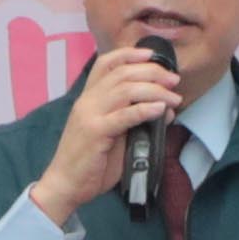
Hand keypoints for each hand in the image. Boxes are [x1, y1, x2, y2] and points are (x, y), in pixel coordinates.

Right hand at [27, 35, 189, 228]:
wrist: (65, 185)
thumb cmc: (90, 161)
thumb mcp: (112, 134)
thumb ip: (133, 120)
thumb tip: (165, 108)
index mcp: (88, 98)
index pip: (106, 64)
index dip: (130, 54)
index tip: (152, 55)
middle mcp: (87, 101)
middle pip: (122, 73)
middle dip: (152, 72)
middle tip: (173, 80)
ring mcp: (90, 115)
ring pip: (125, 90)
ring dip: (154, 90)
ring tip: (173, 98)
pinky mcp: (95, 133)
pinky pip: (124, 116)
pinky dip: (145, 109)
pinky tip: (160, 110)